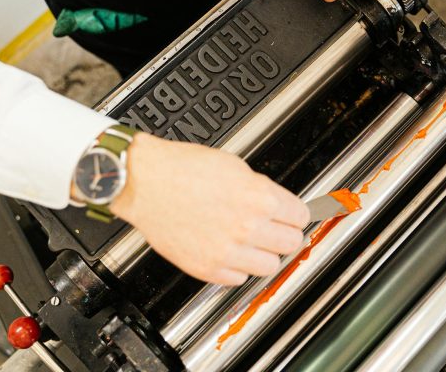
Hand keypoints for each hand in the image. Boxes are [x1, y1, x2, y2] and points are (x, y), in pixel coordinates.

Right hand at [110, 133, 308, 285]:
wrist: (145, 182)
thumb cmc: (182, 169)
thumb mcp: (235, 166)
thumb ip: (260, 188)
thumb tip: (277, 203)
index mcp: (258, 198)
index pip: (300, 216)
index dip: (296, 213)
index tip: (292, 214)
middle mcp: (246, 227)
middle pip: (291, 243)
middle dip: (285, 233)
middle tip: (275, 227)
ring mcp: (227, 251)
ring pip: (270, 266)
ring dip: (265, 253)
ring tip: (252, 241)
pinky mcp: (207, 268)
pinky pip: (239, 279)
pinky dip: (238, 267)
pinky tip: (229, 250)